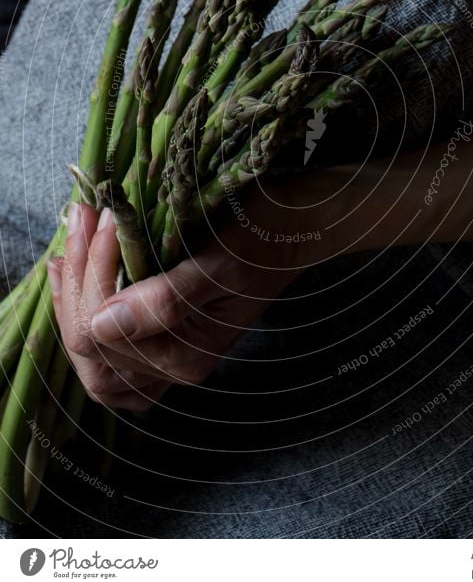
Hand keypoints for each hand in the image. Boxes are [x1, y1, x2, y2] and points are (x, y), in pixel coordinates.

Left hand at [47, 180, 321, 410]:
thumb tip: (103, 324)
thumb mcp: (221, 266)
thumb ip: (167, 301)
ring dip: (72, 295)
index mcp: (187, 355)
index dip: (91, 272)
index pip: (100, 332)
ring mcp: (165, 358)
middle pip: (88, 342)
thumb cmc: (263, 241)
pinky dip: (83, 311)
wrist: (294, 232)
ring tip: (68, 246)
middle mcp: (172, 368)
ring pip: (89, 350)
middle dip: (78, 275)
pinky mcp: (163, 340)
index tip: (100, 214)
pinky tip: (75, 277)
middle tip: (82, 215)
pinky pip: (107, 350)